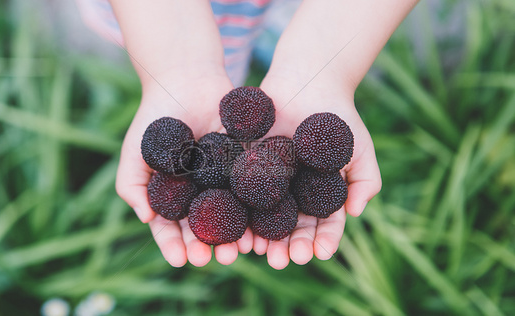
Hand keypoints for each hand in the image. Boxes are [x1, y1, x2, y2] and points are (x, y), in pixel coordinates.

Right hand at [116, 70, 253, 266]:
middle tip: (212, 260)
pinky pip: (253, 189)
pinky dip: (256, 208)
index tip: (180, 260)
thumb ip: (132, 186)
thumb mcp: (135, 153)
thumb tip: (146, 220)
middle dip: (207, 246)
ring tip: (238, 249)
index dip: (175, 245)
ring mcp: (225, 180)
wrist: (185, 81)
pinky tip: (259, 221)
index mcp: (174, 196)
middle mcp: (201, 193)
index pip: (173, 228)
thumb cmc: (155, 118)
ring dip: (235, 235)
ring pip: (231, 215)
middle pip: (204, 228)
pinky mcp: (247, 164)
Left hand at [255, 69, 381, 268]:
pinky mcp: (245, 166)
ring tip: (258, 252)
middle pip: (290, 227)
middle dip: (288, 247)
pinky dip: (238, 209)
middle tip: (282, 261)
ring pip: (263, 216)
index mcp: (319, 195)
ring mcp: (268, 181)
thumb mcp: (360, 148)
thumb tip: (356, 212)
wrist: (308, 81)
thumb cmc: (339, 115)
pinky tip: (236, 222)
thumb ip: (365, 180)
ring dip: (260, 237)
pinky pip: (240, 191)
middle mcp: (293, 194)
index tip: (318, 254)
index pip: (322, 225)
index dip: (322, 241)